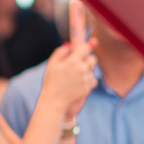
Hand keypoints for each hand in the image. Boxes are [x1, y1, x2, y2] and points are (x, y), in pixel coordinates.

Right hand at [43, 0, 96, 117]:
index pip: (85, 48)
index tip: (92, 42)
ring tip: (76, 76)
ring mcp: (86, 79)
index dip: (88, 45)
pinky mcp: (88, 88)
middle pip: (93, 59)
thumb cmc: (51, 82)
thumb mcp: (52, 64)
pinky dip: (88, 80)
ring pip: (93, 70)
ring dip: (87, 71)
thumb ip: (61, 52)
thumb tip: (70, 45)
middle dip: (88, 59)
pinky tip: (79, 83)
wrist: (54, 101)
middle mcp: (81, 69)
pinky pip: (93, 80)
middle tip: (80, 63)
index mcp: (72, 61)